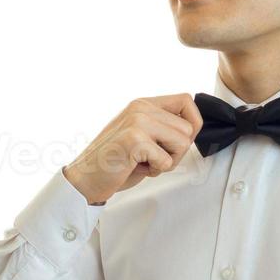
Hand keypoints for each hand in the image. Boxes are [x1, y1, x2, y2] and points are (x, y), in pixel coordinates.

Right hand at [63, 95, 203, 204]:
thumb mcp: (141, 136)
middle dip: (178, 151)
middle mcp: (140, 108)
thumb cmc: (114, 162)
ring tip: (146, 162)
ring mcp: (137, 121)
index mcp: (142, 104)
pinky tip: (137, 167)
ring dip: (169, 161)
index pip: (186, 100)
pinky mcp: (135, 139)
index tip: (180, 141)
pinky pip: (167, 160)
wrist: (85, 178)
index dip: (193, 123)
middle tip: (155, 159)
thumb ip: (162, 127)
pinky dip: (156, 170)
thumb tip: (193, 129)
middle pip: (188, 127)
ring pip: (182, 142)